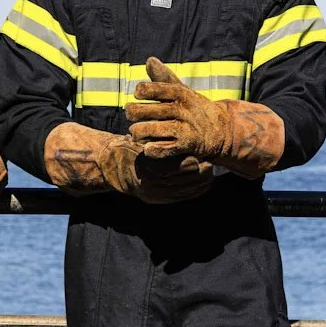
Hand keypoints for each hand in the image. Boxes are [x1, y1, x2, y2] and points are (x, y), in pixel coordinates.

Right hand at [43, 122, 213, 203]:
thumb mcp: (146, 134)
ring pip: (187, 189)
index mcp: (152, 164)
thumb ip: (161, 132)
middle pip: (188, 178)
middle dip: (203, 171)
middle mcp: (152, 181)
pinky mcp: (156, 200)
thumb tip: (183, 126)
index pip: (182, 164)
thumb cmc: (132, 145)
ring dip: (201, 181)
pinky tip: (204, 183)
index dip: (196, 158)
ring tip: (211, 172)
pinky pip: (181, 197)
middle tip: (212, 162)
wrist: (114, 166)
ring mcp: (154, 193)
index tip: (204, 151)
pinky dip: (195, 191)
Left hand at [129, 58, 284, 176]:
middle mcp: (184, 111)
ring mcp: (186, 129)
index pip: (162, 88)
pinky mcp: (186, 147)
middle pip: (156, 110)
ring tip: (134, 132)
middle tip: (129, 113)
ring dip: (141, 131)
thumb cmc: (195, 109)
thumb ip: (164, 78)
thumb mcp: (183, 91)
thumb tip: (149, 60)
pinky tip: (147, 147)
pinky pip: (164, 150)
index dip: (146, 90)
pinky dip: (153, 149)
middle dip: (137, 111)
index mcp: (182, 95)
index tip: (137, 93)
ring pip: (156, 130)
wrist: (223, 131)